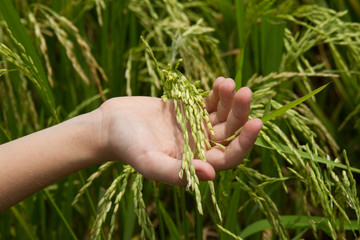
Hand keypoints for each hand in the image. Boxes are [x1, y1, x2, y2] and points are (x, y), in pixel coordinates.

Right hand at [98, 77, 261, 184]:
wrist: (112, 124)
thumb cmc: (128, 146)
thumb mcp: (149, 161)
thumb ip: (176, 172)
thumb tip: (211, 175)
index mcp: (195, 163)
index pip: (228, 157)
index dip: (244, 143)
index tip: (256, 122)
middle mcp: (200, 146)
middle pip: (229, 133)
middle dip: (240, 113)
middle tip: (245, 92)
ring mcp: (196, 127)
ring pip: (222, 115)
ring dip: (230, 100)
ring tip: (227, 82)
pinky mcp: (189, 110)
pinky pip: (210, 102)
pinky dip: (218, 93)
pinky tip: (220, 81)